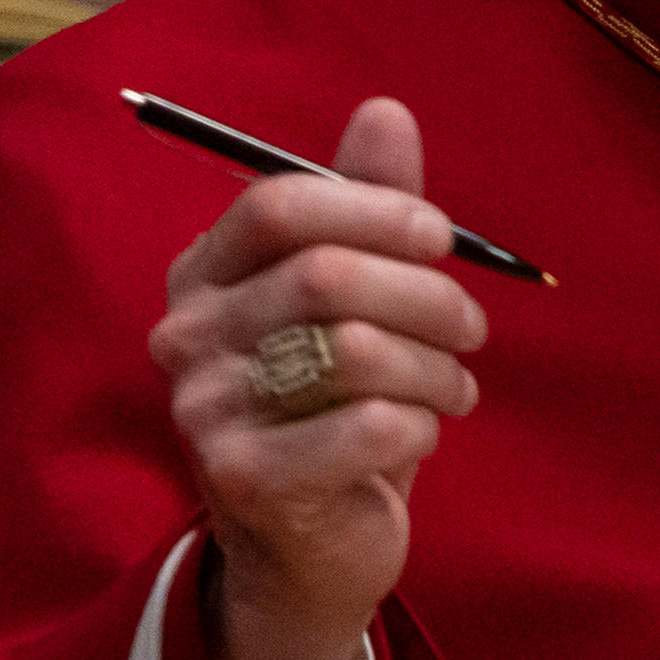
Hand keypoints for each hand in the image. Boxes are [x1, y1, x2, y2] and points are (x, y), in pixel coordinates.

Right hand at [149, 95, 486, 659]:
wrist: (308, 547)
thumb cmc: (335, 405)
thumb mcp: (357, 299)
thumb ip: (367, 207)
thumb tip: (385, 111)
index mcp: (204, 276)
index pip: (277, 206)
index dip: (374, 209)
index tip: (439, 235)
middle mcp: (186, 339)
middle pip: (326, 276)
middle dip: (428, 295)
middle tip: (473, 326)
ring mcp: (205, 413)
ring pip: (355, 351)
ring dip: (435, 366)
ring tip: (454, 387)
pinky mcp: (245, 481)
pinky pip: (367, 426)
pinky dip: (420, 423)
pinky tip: (423, 432)